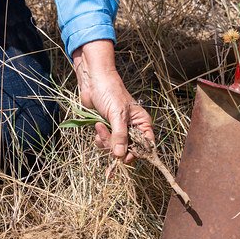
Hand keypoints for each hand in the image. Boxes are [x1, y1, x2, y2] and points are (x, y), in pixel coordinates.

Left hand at [72, 39, 154, 163]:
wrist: (93, 82)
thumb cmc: (110, 92)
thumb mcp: (117, 115)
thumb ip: (120, 136)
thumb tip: (120, 156)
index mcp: (142, 123)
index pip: (146, 146)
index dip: (136, 153)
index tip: (124, 156)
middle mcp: (133, 128)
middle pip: (128, 150)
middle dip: (116, 146)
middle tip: (107, 137)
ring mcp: (119, 129)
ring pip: (115, 147)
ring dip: (105, 141)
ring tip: (100, 127)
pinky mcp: (107, 129)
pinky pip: (105, 142)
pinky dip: (100, 138)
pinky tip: (97, 126)